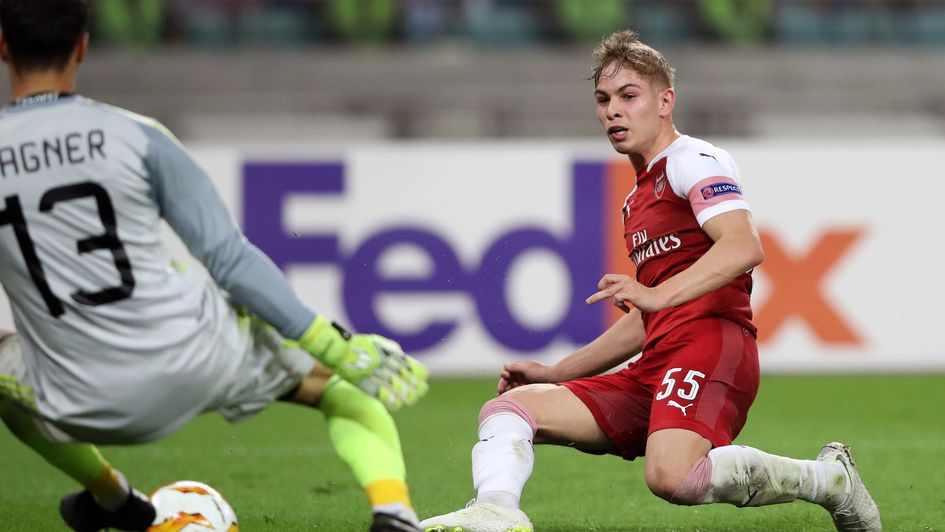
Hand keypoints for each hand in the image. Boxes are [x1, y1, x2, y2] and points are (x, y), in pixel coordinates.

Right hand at [297, 316, 428, 410]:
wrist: (335, 349)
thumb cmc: (356, 345)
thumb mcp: (375, 340)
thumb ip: (390, 347)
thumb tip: (402, 353)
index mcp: (387, 351)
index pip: (409, 363)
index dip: (419, 372)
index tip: (424, 378)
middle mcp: (383, 361)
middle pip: (404, 377)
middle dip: (415, 386)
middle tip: (421, 393)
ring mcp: (372, 372)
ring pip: (394, 386)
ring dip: (405, 395)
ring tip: (411, 402)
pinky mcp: (362, 382)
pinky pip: (378, 393)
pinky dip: (388, 400)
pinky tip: (395, 406)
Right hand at [497, 360, 552, 394]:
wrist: (552, 378)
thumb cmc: (539, 372)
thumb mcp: (525, 368)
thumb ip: (514, 367)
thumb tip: (505, 367)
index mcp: (519, 367)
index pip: (506, 370)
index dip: (504, 374)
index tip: (506, 377)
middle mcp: (520, 373)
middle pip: (507, 379)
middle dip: (503, 384)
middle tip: (500, 391)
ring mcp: (523, 381)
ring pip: (510, 386)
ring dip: (506, 390)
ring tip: (502, 397)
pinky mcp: (526, 388)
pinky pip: (516, 391)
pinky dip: (512, 394)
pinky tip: (509, 399)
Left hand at [585, 273, 666, 313]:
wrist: (658, 298)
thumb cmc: (644, 297)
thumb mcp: (631, 290)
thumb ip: (621, 290)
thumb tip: (609, 294)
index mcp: (625, 278)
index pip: (608, 277)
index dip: (602, 284)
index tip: (600, 290)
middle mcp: (625, 280)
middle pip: (606, 287)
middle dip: (596, 296)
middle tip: (587, 302)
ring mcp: (628, 286)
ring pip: (611, 295)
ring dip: (617, 304)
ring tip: (625, 308)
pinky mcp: (631, 293)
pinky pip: (617, 299)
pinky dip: (621, 306)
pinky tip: (628, 310)